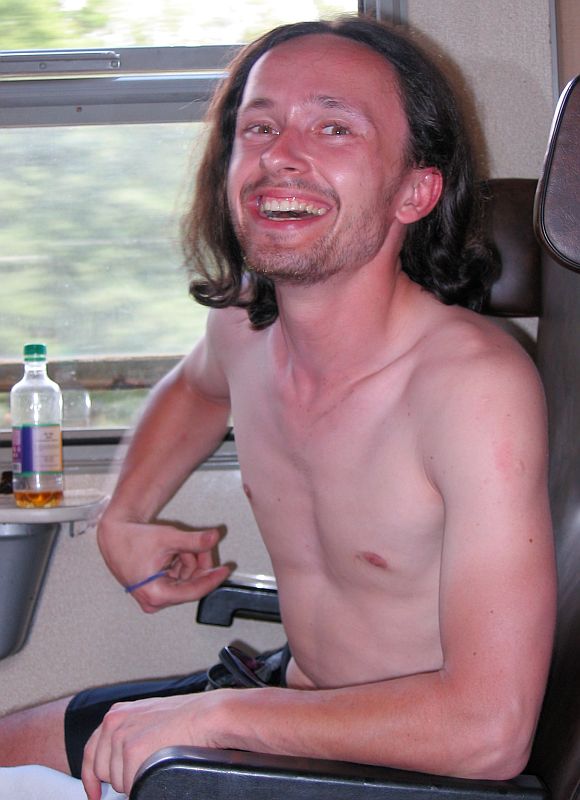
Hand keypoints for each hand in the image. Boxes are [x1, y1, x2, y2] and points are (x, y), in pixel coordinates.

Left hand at [81, 692, 225, 798]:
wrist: (206, 716)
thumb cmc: (187, 716)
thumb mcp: (148, 716)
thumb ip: (130, 731)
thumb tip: (121, 757)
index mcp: (116, 714)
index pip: (91, 752)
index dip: (91, 777)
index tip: (94, 792)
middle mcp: (114, 724)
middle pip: (102, 770)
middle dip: (119, 778)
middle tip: (139, 774)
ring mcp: (121, 739)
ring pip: (117, 781)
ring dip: (133, 781)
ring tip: (156, 765)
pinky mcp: (133, 753)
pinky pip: (131, 786)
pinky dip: (143, 785)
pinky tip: (158, 771)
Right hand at [97, 516, 230, 611]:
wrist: (115, 535)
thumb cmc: (134, 539)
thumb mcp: (168, 538)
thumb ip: (194, 541)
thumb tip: (215, 538)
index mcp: (155, 594)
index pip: (194, 591)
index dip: (212, 579)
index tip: (225, 569)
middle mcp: (154, 600)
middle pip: (191, 585)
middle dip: (198, 564)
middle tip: (203, 545)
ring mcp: (154, 597)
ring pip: (186, 580)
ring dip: (189, 562)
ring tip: (181, 545)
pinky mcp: (155, 591)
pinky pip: (178, 579)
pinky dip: (181, 564)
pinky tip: (175, 552)